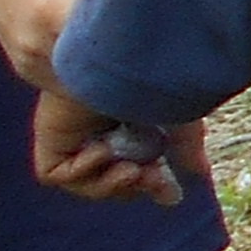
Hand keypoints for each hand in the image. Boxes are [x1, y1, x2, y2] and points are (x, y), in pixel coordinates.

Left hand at [32, 86, 205, 205]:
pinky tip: (101, 148)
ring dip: (111, 184)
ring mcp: (73, 136)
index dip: (151, 184)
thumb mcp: (177, 119)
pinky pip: (60, 174)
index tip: (170, 194)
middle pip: (113, 179)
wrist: (112, 56)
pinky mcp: (51, 139)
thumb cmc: (148, 77)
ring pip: (87, 181)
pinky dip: (83, 170)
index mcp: (130, 123)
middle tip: (153, 180)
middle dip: (135, 186)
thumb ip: (186, 148)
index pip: (138, 164)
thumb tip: (199, 175)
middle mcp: (100, 130)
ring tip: (130, 170)